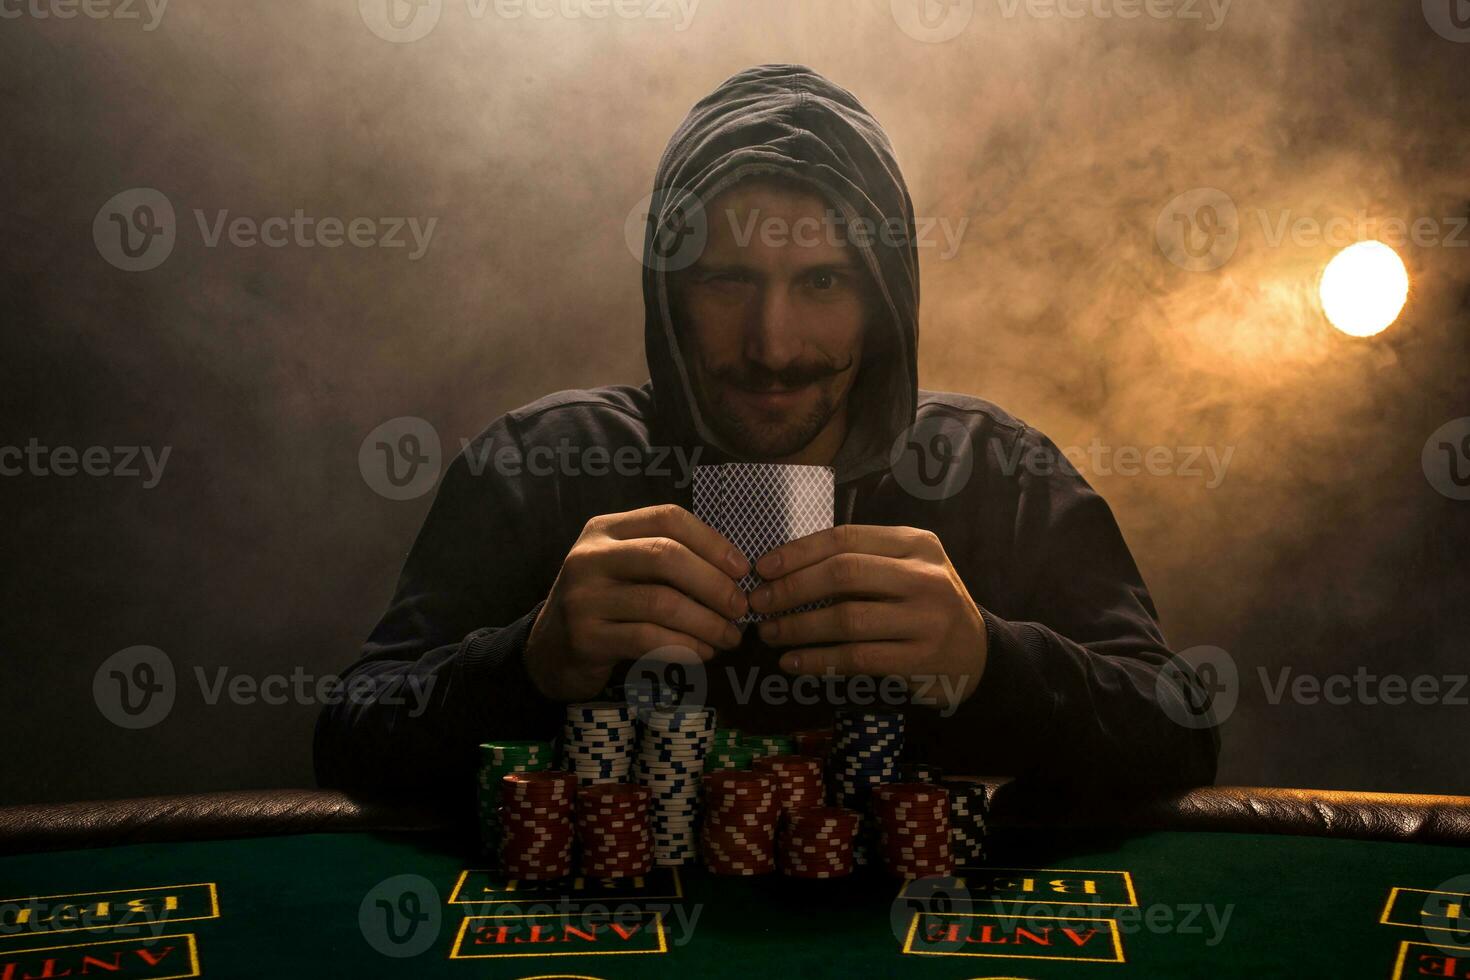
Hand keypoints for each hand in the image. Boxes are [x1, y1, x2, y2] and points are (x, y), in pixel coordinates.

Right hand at [524, 504, 749, 701]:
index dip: (712, 541)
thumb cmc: (604, 605)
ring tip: (729, 637)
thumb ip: (665, 559)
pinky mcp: (586, 637)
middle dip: (714, 583)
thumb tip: (734, 571)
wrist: (548, 650)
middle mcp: (590, 556)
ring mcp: (584, 597)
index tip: (742, 569)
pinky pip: (649, 639)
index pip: (668, 518)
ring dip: (706, 622)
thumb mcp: (624, 569)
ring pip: (661, 602)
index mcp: (605, 529)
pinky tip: (702, 653)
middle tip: (740, 608)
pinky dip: (685, 646)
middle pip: (666, 556)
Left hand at [747, 525, 987, 712]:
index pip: (847, 538)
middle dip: (792, 588)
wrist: (978, 654)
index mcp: (916, 543)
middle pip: (844, 573)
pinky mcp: (921, 659)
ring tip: (769, 633)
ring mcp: (926, 619)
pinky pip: (857, 658)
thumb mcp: (906, 569)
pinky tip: (793, 662)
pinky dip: (818, 660)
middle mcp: (924, 576)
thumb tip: (785, 568)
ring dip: (798, 627)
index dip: (799, 552)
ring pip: (847, 619)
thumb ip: (862, 561)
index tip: (763, 567)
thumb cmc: (925, 605)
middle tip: (759, 602)